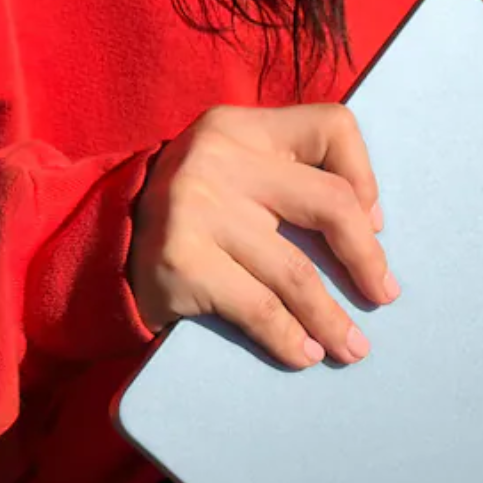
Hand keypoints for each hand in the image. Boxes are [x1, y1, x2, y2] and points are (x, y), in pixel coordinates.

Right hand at [128, 104, 398, 368]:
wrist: (99, 246)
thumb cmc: (191, 215)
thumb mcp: (232, 173)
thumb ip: (288, 179)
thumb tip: (371, 226)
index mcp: (241, 127)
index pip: (331, 128)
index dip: (365, 177)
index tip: (372, 223)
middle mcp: (219, 157)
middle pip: (329, 205)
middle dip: (366, 259)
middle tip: (382, 295)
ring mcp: (197, 210)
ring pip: (297, 273)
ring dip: (332, 319)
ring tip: (353, 347)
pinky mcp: (183, 263)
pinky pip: (260, 310)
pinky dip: (291, 340)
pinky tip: (306, 355)